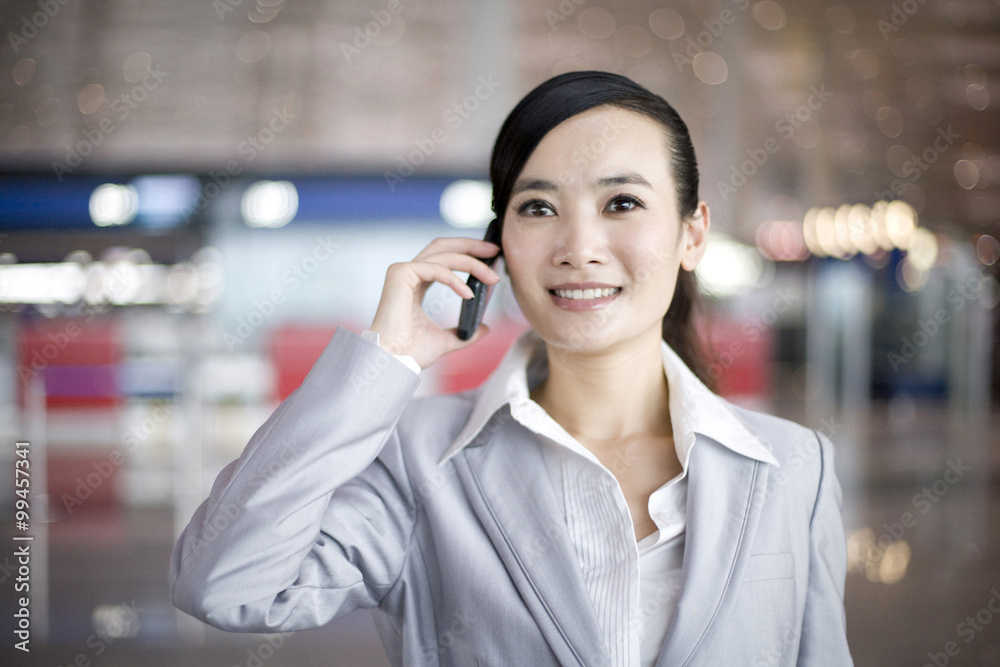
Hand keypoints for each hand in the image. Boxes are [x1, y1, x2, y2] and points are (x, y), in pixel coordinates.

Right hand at [369, 237, 500, 368]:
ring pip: (444, 255)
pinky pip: (436, 269)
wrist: (395, 361)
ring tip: (492, 277)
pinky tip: (469, 294)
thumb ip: (465, 332)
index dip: (468, 254)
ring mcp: (403, 271)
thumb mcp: (446, 340)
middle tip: (495, 250)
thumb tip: (484, 328)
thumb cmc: (412, 352)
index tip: (491, 258)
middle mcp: (408, 273)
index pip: (444, 259)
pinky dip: (456, 280)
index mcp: (416, 284)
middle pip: (444, 247)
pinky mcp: (401, 273)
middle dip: (471, 245)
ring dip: (472, 263)